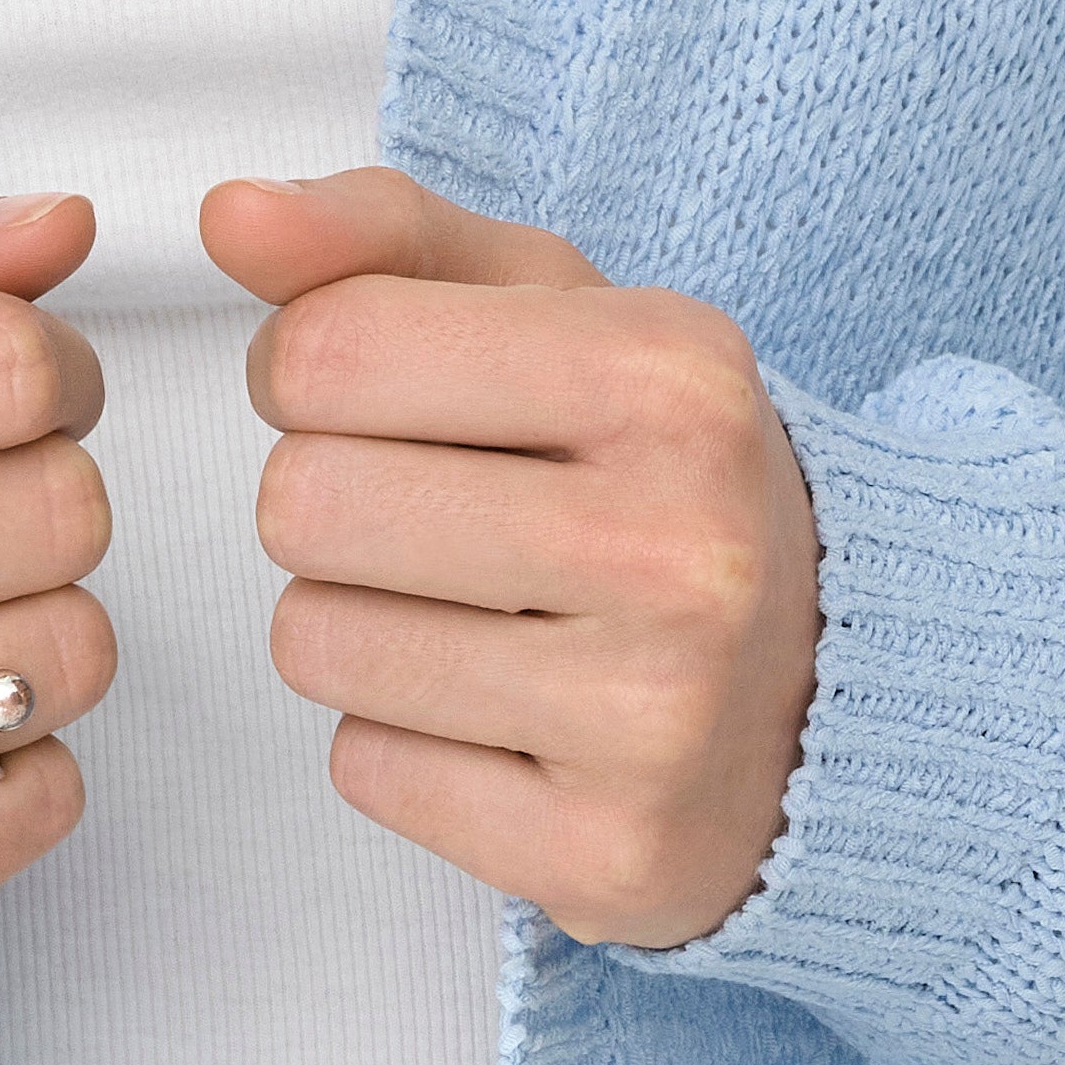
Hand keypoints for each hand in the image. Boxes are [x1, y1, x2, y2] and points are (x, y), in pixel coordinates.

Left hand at [200, 167, 818, 953]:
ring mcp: (655, 714)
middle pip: (302, 503)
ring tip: (471, 613)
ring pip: (314, 644)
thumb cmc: (656, 476)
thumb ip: (382, 238)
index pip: (329, 349)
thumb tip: (229, 214)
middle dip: (330, 505)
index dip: (314, 371)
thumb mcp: (554, 310)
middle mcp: (680, 544)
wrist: (834, 684)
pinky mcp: (611, 850)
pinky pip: (365, 770)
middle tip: (434, 518)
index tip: (394, 400)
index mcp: (668, 377)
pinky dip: (403, 741)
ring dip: (355, 625)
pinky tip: (504, 712)